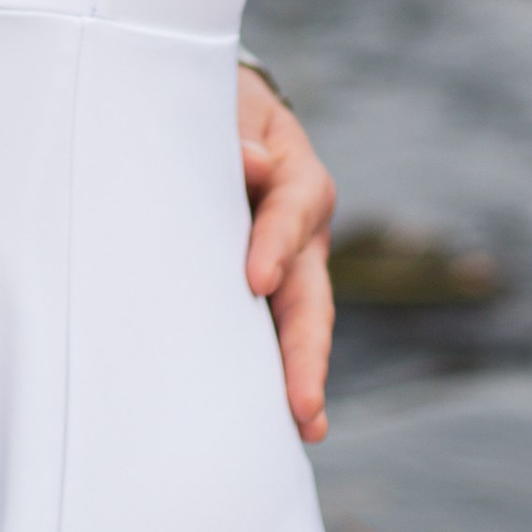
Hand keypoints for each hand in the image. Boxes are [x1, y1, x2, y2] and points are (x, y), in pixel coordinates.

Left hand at [239, 63, 334, 443]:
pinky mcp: (264, 291)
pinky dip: (271, 372)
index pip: (292, 211)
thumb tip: (249, 162)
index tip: (255, 280)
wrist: (222, 115)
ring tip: (305, 427)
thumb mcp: (229, 104)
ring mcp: (290, 269)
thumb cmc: (219, 110)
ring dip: (300, 375)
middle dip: (306, 352)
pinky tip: (268, 419)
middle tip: (302, 404)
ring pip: (300, 325)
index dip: (274, 243)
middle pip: (311, 295)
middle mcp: (304, 233)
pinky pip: (269, 332)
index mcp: (298, 178)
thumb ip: (236, 130)